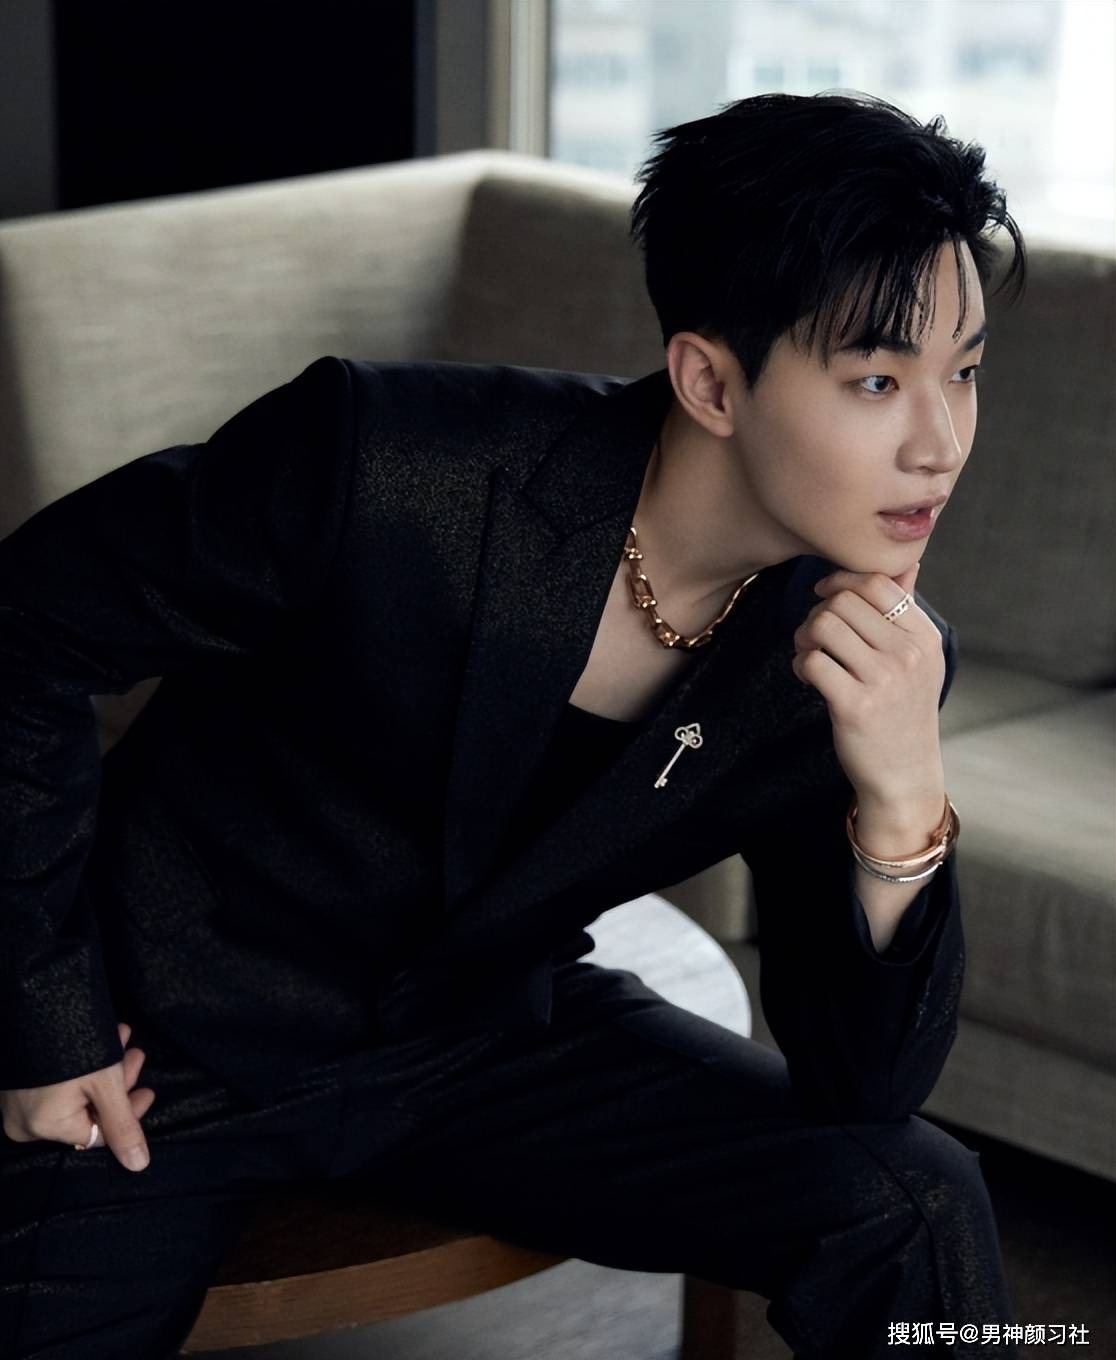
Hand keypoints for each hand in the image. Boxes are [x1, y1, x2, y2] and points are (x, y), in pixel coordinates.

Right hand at [0, 1021, 155, 1171]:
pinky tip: (105, 1039)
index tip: (148, 1092)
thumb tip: (139, 1166)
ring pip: (75, 1092)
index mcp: (44, 1127)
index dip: (127, 1114)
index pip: (95, 1134)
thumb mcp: (106, 1085)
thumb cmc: (73, 1046)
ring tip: (124, 1037)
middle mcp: (24, 1121)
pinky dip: (84, 1067)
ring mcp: (18, 1100)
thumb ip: (122, 1126)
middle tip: (137, 1055)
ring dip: (106, 1067)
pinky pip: (56, 1083)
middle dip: (118, 1082)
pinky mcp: (18, 1080)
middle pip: (87, 1110)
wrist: (36, 996)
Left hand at [791, 563, 945, 803]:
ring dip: (804, 637)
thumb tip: (907, 563)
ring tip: (810, 655)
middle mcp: (908, 655)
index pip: (877, 583)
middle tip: (814, 636)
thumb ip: (906, 611)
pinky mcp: (855, 705)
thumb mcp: (918, 659)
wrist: (904, 773)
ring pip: (823, 625)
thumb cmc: (904, 710)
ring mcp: (883, 680)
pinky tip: (807, 677)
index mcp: (924, 637)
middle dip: (817, 612)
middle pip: (843, 601)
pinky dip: (799, 665)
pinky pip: (811, 661)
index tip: (824, 596)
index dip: (841, 581)